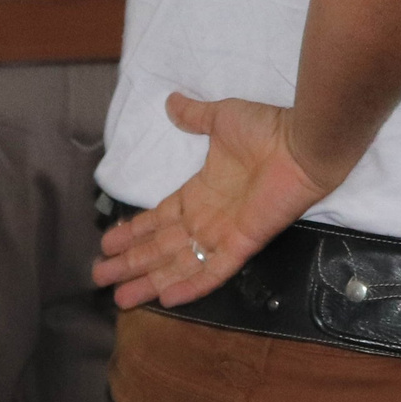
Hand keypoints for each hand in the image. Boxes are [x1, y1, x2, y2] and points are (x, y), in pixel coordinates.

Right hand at [92, 94, 336, 309]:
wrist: (302, 141)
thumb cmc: (266, 129)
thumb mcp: (222, 118)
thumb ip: (195, 117)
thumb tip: (171, 103)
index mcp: (200, 193)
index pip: (158, 219)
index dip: (132, 232)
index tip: (106, 244)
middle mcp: (207, 218)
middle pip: (160, 247)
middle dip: (129, 263)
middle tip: (98, 277)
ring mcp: (224, 234)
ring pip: (178, 264)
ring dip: (148, 279)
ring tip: (118, 296)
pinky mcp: (243, 243)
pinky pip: (214, 271)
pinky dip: (190, 285)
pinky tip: (165, 299)